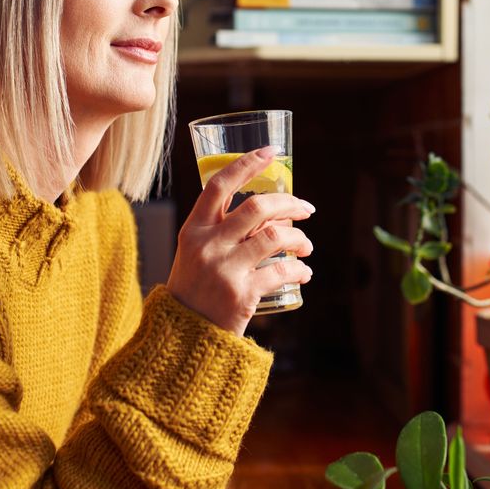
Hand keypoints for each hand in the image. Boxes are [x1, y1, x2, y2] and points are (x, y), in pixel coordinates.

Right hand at [167, 146, 314, 335]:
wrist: (183, 336)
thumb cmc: (195, 289)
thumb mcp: (195, 252)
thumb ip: (220, 231)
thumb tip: (265, 209)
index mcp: (194, 229)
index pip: (219, 185)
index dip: (247, 163)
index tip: (271, 152)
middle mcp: (208, 245)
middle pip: (256, 207)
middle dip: (289, 203)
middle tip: (306, 208)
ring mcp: (225, 269)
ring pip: (275, 237)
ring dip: (299, 238)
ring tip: (306, 246)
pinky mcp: (242, 294)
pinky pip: (282, 271)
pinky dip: (299, 269)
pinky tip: (304, 272)